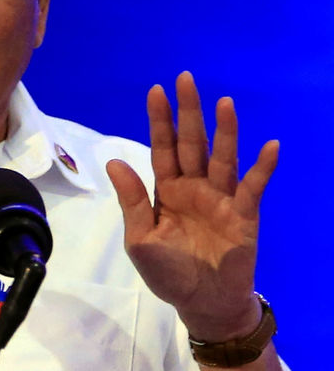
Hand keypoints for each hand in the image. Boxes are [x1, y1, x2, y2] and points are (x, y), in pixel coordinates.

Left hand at [106, 71, 278, 341]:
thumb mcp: (141, 238)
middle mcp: (194, 187)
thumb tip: (114, 161)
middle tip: (186, 79)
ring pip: (222, 158)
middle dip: (189, 112)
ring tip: (224, 102)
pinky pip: (253, 188)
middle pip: (192, 143)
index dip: (160, 121)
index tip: (156, 91)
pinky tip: (270, 146)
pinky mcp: (244, 215)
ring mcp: (220, 198)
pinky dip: (263, 168)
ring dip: (225, 131)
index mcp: (167, 190)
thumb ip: (132, 200)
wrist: (202, 304)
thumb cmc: (168, 273)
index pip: (162, 148)